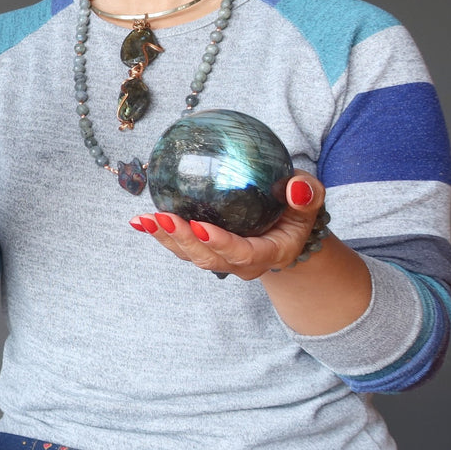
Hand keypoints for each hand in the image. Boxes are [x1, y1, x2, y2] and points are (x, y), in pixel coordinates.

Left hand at [129, 171, 325, 280]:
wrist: (288, 233)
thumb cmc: (297, 211)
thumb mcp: (311, 202)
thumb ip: (308, 195)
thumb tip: (296, 186)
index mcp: (269, 253)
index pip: (242, 253)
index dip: (220, 243)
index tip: (199, 227)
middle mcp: (241, 263)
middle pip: (207, 259)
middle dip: (183, 240)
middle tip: (162, 218)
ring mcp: (220, 259)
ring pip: (190, 255)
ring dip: (165, 238)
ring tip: (144, 220)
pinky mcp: (204, 250)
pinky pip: (180, 246)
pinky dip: (160, 234)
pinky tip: (139, 220)